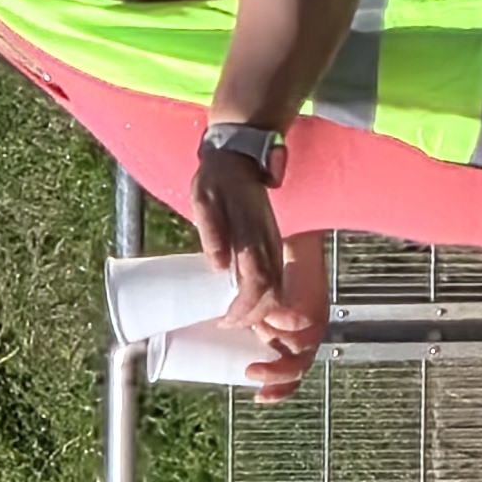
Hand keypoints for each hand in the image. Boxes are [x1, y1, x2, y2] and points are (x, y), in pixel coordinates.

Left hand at [189, 142, 287, 307]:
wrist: (239, 158)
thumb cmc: (216, 180)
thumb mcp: (203, 199)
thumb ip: (212, 232)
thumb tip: (218, 266)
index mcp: (250, 232)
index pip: (257, 280)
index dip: (244, 307)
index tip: (225, 319)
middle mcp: (268, 240)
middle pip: (272, 290)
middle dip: (253, 315)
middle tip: (228, 323)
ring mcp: (274, 242)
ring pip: (278, 285)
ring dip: (261, 308)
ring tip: (238, 317)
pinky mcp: (273, 242)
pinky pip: (277, 276)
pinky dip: (266, 296)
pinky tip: (250, 300)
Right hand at [230, 231, 328, 403]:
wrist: (290, 238)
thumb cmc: (266, 268)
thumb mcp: (249, 300)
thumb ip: (237, 315)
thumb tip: (206, 326)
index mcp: (291, 338)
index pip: (291, 375)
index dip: (278, 390)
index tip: (257, 397)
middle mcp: (307, 333)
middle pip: (299, 368)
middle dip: (276, 376)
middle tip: (250, 372)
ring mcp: (316, 319)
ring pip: (303, 348)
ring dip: (278, 348)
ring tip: (255, 336)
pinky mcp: (318, 301)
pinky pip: (304, 321)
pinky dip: (284, 324)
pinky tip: (268, 318)